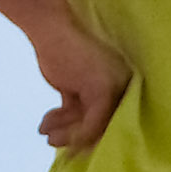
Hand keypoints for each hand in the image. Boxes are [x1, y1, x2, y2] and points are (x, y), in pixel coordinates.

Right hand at [29, 14, 131, 151]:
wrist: (50, 29)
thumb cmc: (60, 53)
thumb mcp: (74, 85)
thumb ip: (80, 106)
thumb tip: (77, 139)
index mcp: (123, 84)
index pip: (109, 118)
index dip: (86, 134)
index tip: (67, 142)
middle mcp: (124, 86)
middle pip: (103, 124)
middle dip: (74, 135)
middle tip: (52, 141)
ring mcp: (115, 88)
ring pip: (94, 125)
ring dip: (67, 134)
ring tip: (47, 137)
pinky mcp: (102, 91)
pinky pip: (89, 123)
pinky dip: (67, 129)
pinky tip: (46, 126)